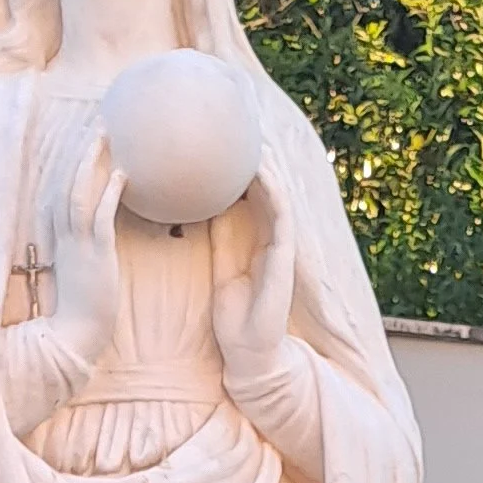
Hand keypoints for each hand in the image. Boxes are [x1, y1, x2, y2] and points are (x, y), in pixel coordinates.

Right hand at [48, 136, 123, 369]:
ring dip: (91, 162)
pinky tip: (123, 175)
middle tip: (96, 124)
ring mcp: (78, 244)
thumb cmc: (82, 310)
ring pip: (79, 192)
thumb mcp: (82, 273)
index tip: (84, 142)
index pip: (62, 193)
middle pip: (68, 183)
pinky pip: (100, 216)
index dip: (72, 165)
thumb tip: (100, 240)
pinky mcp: (95, 254)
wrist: (76, 336)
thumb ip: (86, 252)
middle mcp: (64, 236)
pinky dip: (109, 193)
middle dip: (80, 152)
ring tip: (105, 135)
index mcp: (59, 239)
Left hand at [213, 157, 295, 389]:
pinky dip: (274, 193)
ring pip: (277, 196)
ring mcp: (280, 246)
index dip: (238, 168)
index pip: (248, 195)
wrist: (248, 353)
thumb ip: (215, 235)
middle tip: (239, 128)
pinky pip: (282, 217)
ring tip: (255, 139)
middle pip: (265, 190)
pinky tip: (262, 172)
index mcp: (252, 240)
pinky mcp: (286, 256)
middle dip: (255, 160)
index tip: (223, 142)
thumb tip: (197, 204)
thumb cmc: (232, 317)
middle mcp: (269, 239)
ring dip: (268, 168)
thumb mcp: (218, 266)